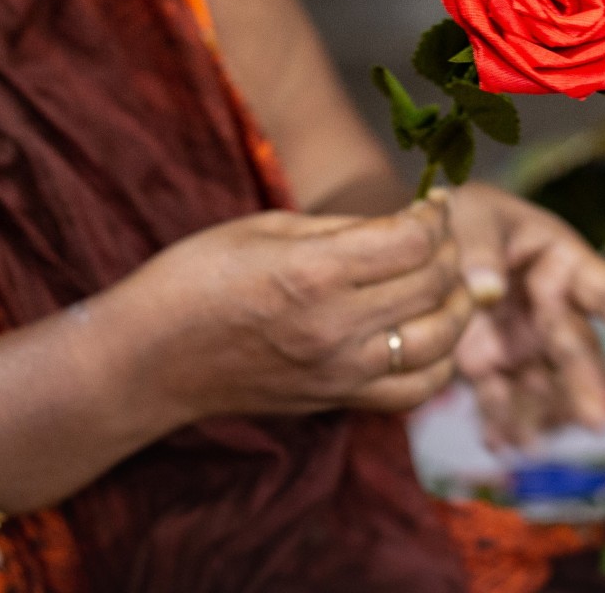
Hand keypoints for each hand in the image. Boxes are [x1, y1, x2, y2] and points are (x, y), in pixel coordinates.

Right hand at [120, 198, 473, 421]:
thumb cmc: (194, 279)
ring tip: (445, 283)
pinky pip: (414, 391)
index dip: (435, 216)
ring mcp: (340, 372)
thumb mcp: (264, 228)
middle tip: (440, 235)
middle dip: (449, 251)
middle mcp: (336, 327)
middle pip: (434, 285)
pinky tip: (427, 334)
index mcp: (314, 271)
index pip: (415, 242)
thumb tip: (403, 226)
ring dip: (455, 306)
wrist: (149, 360)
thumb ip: (341, 229)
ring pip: (440, 343)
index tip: (433, 203)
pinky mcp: (336, 401)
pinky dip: (438, 362)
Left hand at [441, 184, 604, 449]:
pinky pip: (500, 397)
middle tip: (599, 423)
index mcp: (563, 261)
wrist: (420, 248)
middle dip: (587, 386)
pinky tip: (498, 443)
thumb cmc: (462, 217)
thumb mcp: (470, 215)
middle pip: (577, 350)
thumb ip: (479, 249)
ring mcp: (524, 341)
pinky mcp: (491, 365)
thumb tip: (487, 290)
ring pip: (543, 384)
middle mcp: (553, 308)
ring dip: (540, 415)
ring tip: (531, 444)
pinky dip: (499, 421)